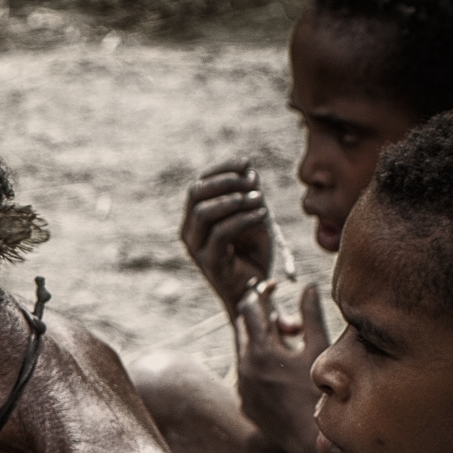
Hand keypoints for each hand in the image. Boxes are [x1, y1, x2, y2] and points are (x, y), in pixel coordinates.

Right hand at [179, 159, 275, 306]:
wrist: (254, 290)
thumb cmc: (253, 253)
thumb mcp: (252, 216)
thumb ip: (248, 195)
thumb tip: (248, 172)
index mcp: (195, 218)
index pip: (199, 184)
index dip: (221, 169)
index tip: (246, 162)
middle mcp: (190, 232)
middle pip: (196, 193)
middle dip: (226, 182)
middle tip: (252, 182)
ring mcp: (196, 248)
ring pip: (204, 212)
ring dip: (235, 200)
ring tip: (260, 200)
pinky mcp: (210, 262)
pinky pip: (221, 233)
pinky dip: (243, 218)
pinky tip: (262, 214)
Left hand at [234, 280, 326, 452]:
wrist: (309, 438)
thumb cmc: (321, 393)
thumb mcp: (319, 350)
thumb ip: (310, 317)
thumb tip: (308, 287)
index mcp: (260, 352)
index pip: (250, 311)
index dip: (259, 294)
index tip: (268, 284)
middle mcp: (243, 368)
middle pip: (244, 330)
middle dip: (262, 318)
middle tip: (283, 315)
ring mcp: (241, 386)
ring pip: (244, 351)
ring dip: (263, 341)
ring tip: (290, 342)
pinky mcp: (244, 401)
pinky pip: (246, 373)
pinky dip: (260, 363)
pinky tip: (284, 367)